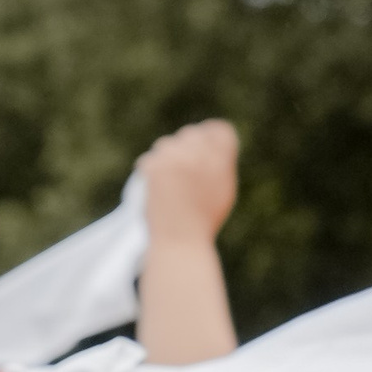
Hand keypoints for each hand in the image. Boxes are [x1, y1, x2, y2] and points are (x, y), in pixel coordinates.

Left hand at [136, 120, 239, 245]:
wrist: (180, 241)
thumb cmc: (203, 221)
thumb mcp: (223, 190)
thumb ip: (219, 162)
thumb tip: (210, 140)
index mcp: (222, 159)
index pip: (218, 129)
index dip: (210, 138)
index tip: (203, 151)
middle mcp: (200, 154)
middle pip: (191, 134)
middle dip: (186, 149)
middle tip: (183, 174)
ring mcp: (175, 158)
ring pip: (167, 144)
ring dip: (167, 159)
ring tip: (172, 186)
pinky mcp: (153, 166)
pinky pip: (148, 160)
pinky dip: (150, 173)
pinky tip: (158, 190)